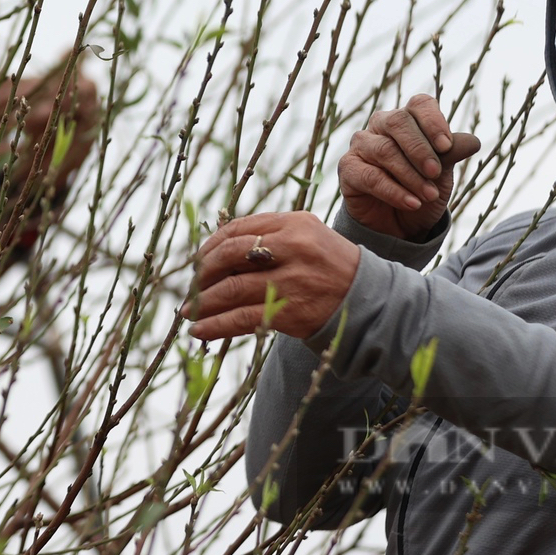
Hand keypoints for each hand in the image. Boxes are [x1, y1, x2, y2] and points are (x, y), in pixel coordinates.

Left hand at [183, 211, 361, 341]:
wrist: (369, 298)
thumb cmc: (329, 265)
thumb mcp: (306, 236)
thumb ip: (268, 235)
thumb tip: (216, 249)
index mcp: (294, 223)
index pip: (238, 229)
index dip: (210, 245)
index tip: (198, 260)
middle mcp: (292, 248)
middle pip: (230, 255)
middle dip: (202, 273)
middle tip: (191, 286)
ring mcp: (292, 281)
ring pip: (232, 289)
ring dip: (202, 302)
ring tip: (187, 311)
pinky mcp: (291, 313)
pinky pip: (242, 318)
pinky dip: (215, 325)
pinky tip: (199, 331)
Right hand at [337, 94, 480, 239]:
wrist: (400, 225)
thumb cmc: (422, 189)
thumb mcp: (443, 173)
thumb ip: (452, 154)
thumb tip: (473, 141)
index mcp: (408, 118)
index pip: (420, 104)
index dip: (433, 121)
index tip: (447, 146)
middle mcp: (381, 125)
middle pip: (398, 122)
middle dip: (420, 149)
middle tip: (436, 173)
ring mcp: (362, 145)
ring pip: (385, 150)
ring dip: (410, 175)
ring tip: (429, 195)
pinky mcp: (349, 169)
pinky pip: (370, 176)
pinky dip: (394, 191)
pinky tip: (412, 203)